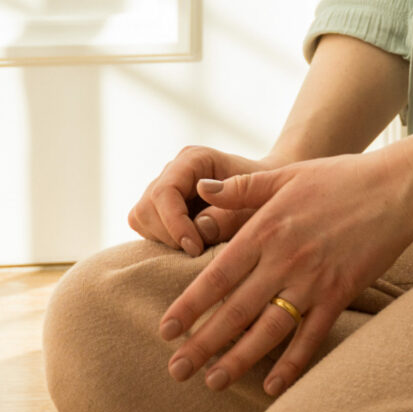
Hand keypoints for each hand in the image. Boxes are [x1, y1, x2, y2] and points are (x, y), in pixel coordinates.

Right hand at [127, 144, 283, 257]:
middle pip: (146, 207)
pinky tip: (191, 246)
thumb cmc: (269, 198)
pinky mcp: (161, 209)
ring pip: (141, 218)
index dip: (174, 223)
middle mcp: (174, 171)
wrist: (271, 196)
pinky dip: (163, 242)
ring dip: (164, 240)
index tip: (196, 248)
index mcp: (195, 160)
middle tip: (199, 251)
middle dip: (169, 235)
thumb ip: (231, 216)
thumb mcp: (258, 207)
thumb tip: (198, 228)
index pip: (165, 191)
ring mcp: (165, 189)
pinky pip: (146, 227)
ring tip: (197, 248)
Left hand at [158, 152, 412, 398]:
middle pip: (235, 310)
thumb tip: (199, 190)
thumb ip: (240, 187)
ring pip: (268, 330)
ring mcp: (313, 281)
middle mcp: (284, 260)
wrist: (396, 190)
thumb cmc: (338, 178)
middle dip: (203, 343)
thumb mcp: (284, 175)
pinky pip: (311, 336)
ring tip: (213, 382)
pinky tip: (271, 386)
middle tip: (176, 370)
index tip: (165, 329)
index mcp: (265, 229)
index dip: (189, 305)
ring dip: (238, 359)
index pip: (217, 276)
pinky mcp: (340, 295)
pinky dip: (291, 364)